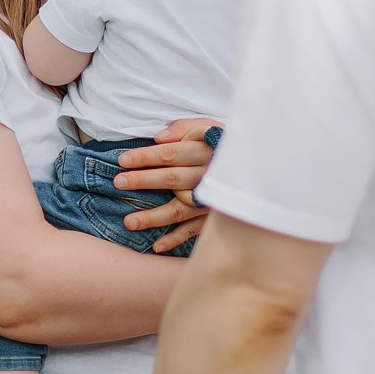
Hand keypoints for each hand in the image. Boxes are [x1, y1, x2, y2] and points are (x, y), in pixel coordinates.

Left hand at [114, 119, 219, 250]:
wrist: (256, 166)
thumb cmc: (222, 144)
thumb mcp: (209, 127)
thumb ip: (184, 128)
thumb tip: (157, 137)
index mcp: (205, 151)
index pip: (170, 154)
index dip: (145, 157)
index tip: (122, 160)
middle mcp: (208, 176)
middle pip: (172, 179)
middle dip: (143, 181)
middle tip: (118, 183)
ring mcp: (212, 200)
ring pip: (179, 210)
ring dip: (153, 217)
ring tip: (129, 222)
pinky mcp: (215, 217)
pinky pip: (194, 230)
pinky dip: (176, 239)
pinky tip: (156, 246)